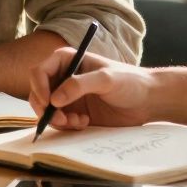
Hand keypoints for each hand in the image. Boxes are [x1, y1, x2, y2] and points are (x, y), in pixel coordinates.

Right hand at [27, 49, 154, 129]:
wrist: (147, 101)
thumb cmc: (130, 81)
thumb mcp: (106, 79)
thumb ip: (79, 85)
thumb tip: (54, 99)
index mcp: (68, 61)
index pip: (40, 71)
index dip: (39, 87)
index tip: (48, 103)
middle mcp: (64, 77)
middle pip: (38, 92)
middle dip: (45, 108)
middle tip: (60, 119)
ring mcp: (68, 96)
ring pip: (46, 110)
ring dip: (57, 119)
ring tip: (77, 121)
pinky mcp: (75, 112)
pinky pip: (59, 121)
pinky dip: (67, 125)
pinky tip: (84, 122)